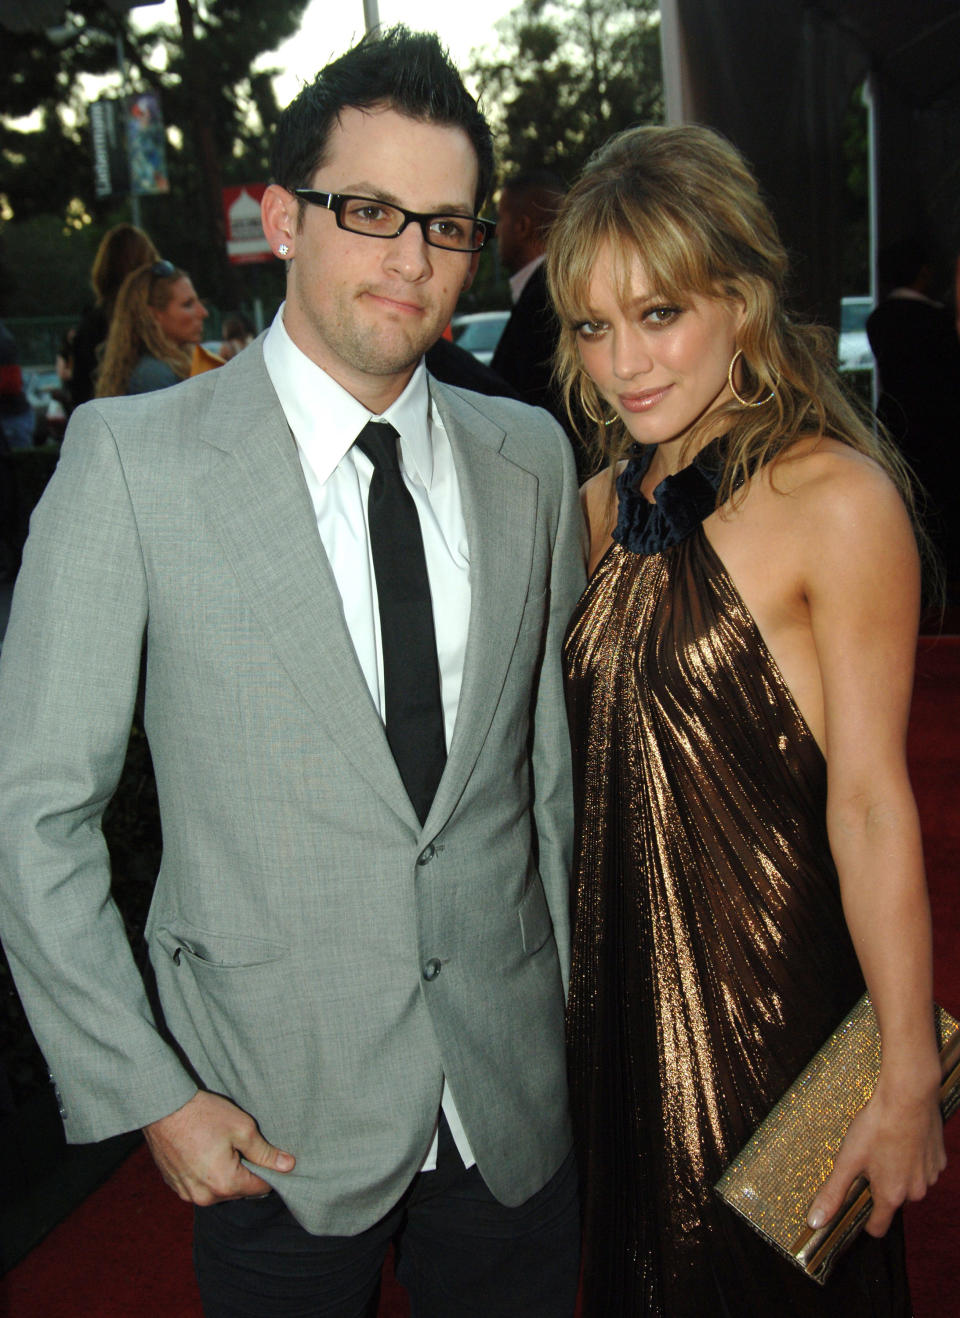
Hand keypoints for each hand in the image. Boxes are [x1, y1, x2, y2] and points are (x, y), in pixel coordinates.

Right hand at [143, 1090, 295, 1205]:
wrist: (163, 1108)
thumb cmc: (204, 1115)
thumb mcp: (242, 1128)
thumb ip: (265, 1152)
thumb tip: (288, 1165)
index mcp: (225, 1184)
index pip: (260, 1188)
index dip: (270, 1171)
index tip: (269, 1155)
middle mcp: (205, 1197)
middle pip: (239, 1191)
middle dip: (245, 1171)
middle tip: (242, 1144)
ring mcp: (187, 1193)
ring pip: (219, 1190)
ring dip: (225, 1174)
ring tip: (221, 1146)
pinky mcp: (175, 1186)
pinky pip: (200, 1186)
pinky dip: (207, 1173)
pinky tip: (205, 1150)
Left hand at [807, 1079, 944, 1236]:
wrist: (907, 1097)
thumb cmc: (878, 1126)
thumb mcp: (847, 1160)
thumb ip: (833, 1193)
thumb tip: (816, 1221)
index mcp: (891, 1196)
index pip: (879, 1227)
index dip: (865, 1221)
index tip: (857, 1209)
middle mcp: (915, 1192)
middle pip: (893, 1201)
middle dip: (880, 1187)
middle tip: (867, 1162)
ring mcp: (929, 1175)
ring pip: (909, 1182)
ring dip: (897, 1172)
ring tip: (883, 1146)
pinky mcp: (939, 1158)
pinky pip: (923, 1166)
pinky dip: (912, 1158)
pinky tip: (900, 1139)